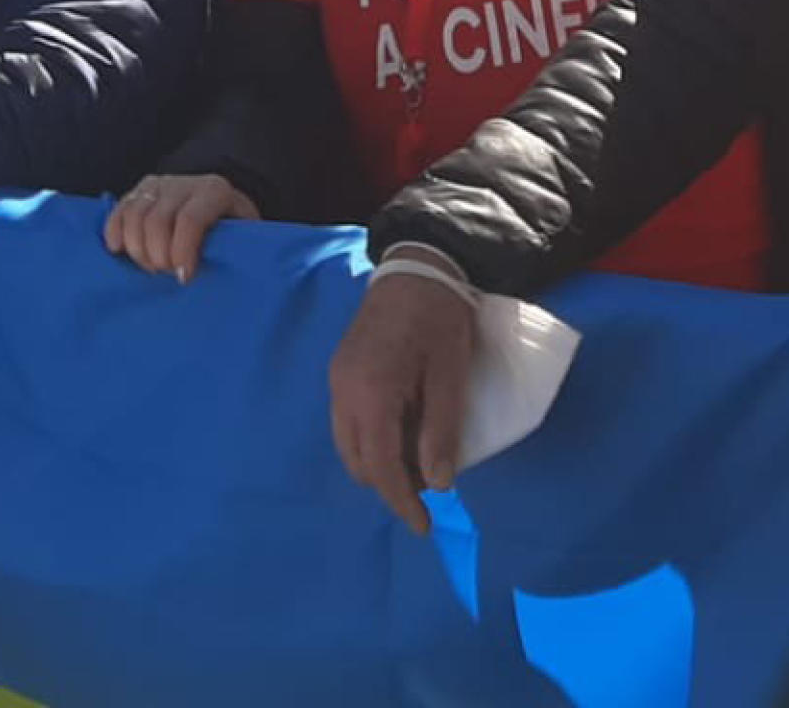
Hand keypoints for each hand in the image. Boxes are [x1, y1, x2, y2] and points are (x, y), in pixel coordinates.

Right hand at [101, 173, 259, 281]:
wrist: (216, 203)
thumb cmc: (231, 230)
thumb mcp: (245, 237)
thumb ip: (240, 249)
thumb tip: (234, 272)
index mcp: (214, 191)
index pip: (190, 220)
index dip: (182, 252)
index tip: (183, 278)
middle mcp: (183, 183)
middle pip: (156, 222)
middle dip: (158, 257)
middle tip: (167, 274)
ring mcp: (158, 185)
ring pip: (133, 217)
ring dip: (138, 251)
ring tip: (153, 266)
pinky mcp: (138, 191)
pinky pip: (118, 212)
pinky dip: (115, 234)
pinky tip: (121, 251)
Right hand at [327, 266, 477, 534]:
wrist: (418, 264)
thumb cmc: (440, 317)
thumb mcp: (450, 375)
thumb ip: (441, 430)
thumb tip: (436, 483)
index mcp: (371, 395)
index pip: (381, 466)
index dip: (401, 501)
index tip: (423, 525)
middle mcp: (344, 392)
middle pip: (359, 461)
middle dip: (389, 483)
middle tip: (427, 487)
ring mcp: (337, 380)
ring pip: (349, 444)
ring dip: (378, 462)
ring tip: (416, 461)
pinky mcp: (341, 369)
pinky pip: (349, 422)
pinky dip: (371, 439)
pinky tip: (400, 432)